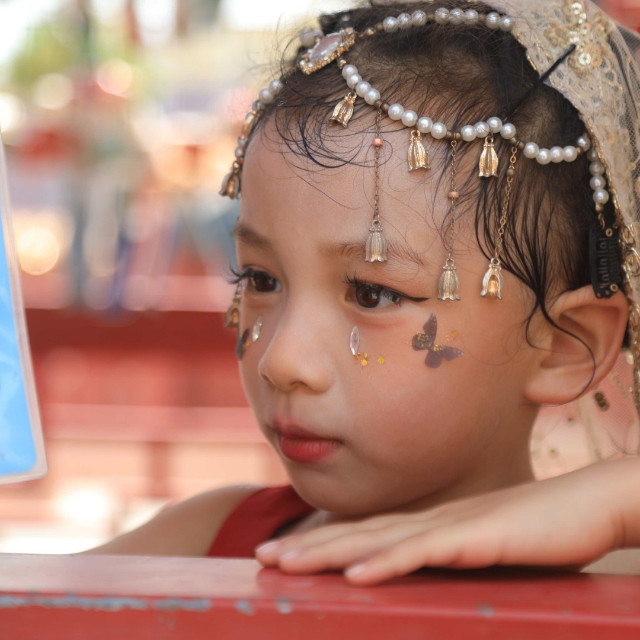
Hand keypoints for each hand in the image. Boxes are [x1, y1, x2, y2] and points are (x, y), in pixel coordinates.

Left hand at [256, 459, 639, 584]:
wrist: (586, 503)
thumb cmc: (536, 531)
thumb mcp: (483, 548)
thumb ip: (449, 555)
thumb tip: (421, 569)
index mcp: (428, 523)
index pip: (364, 534)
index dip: (320, 544)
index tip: (283, 555)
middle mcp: (429, 520)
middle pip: (357, 534)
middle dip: (307, 548)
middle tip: (261, 560)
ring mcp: (450, 527)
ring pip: (377, 542)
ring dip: (328, 554)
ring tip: (286, 565)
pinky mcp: (476, 539)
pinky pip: (423, 553)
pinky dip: (385, 565)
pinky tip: (354, 577)